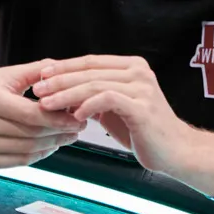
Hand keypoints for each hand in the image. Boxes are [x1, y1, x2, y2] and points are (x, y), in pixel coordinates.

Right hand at [0, 59, 85, 168]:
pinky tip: (48, 146)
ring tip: (66, 137)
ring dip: (52, 145)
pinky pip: (17, 161)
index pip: (32, 115)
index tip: (77, 119)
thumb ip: (36, 72)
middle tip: (77, 128)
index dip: (58, 119)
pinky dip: (36, 156)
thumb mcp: (6, 74)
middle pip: (31, 134)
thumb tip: (66, 71)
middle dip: (59, 133)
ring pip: (27, 150)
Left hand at [32, 56, 192, 172]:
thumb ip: (94, 96)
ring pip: (94, 84)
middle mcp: (138, 72)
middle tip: (38, 89)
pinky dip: (87, 106)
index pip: (90, 62)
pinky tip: (73, 116)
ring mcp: (141, 88)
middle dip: (59, 79)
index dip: (64, 67)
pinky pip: (106, 100)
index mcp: (132, 66)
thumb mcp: (114, 109)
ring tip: (47, 104)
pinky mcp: (141, 106)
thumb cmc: (143, 131)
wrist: (176, 151)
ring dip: (66, 94)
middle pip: (89, 71)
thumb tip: (60, 91)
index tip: (41, 75)